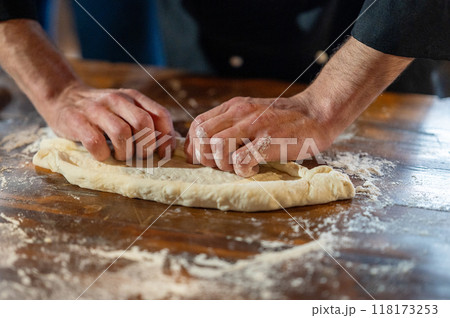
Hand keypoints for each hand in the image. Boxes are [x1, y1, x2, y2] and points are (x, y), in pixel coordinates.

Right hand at [42, 83, 175, 160]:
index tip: (164, 154)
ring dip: (125, 152)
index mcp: (133, 97)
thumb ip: (146, 120)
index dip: (167, 137)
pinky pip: (96, 143)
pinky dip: (103, 155)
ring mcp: (96, 110)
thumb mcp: (126, 108)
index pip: (161, 114)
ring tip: (120, 156)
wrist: (62, 97)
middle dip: (146, 146)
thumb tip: (170, 144)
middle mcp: (117, 100)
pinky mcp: (78, 122)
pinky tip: (102, 155)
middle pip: (143, 123)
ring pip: (122, 133)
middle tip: (140, 157)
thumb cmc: (101, 112)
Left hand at [184, 93, 335, 176]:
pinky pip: (240, 159)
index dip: (193, 145)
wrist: (316, 113)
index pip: (197, 124)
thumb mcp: (252, 113)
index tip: (202, 158)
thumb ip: (232, 123)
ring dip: (222, 164)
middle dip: (203, 157)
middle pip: (201, 135)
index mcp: (233, 108)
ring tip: (238, 166)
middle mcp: (239, 114)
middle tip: (220, 165)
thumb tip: (208, 144)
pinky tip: (254, 168)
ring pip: (217, 147)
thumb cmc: (284, 119)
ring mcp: (254, 126)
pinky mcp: (268, 141)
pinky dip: (242, 169)